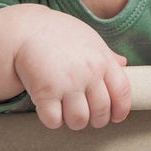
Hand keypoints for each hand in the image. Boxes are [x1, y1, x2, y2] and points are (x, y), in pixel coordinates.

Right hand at [12, 8, 131, 130]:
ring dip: (73, 121)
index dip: (121, 110)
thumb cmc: (59, 34)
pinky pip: (54, 120)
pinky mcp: (45, 91)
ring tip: (66, 111)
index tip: (114, 116)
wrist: (26, 28)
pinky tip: (49, 108)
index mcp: (102, 60)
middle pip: (101, 112)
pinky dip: (52, 120)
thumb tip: (124, 63)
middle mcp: (89, 72)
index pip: (122, 93)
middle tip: (85, 114)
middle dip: (95, 120)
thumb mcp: (88, 39)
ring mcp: (68, 82)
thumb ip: (106, 55)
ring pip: (79, 121)